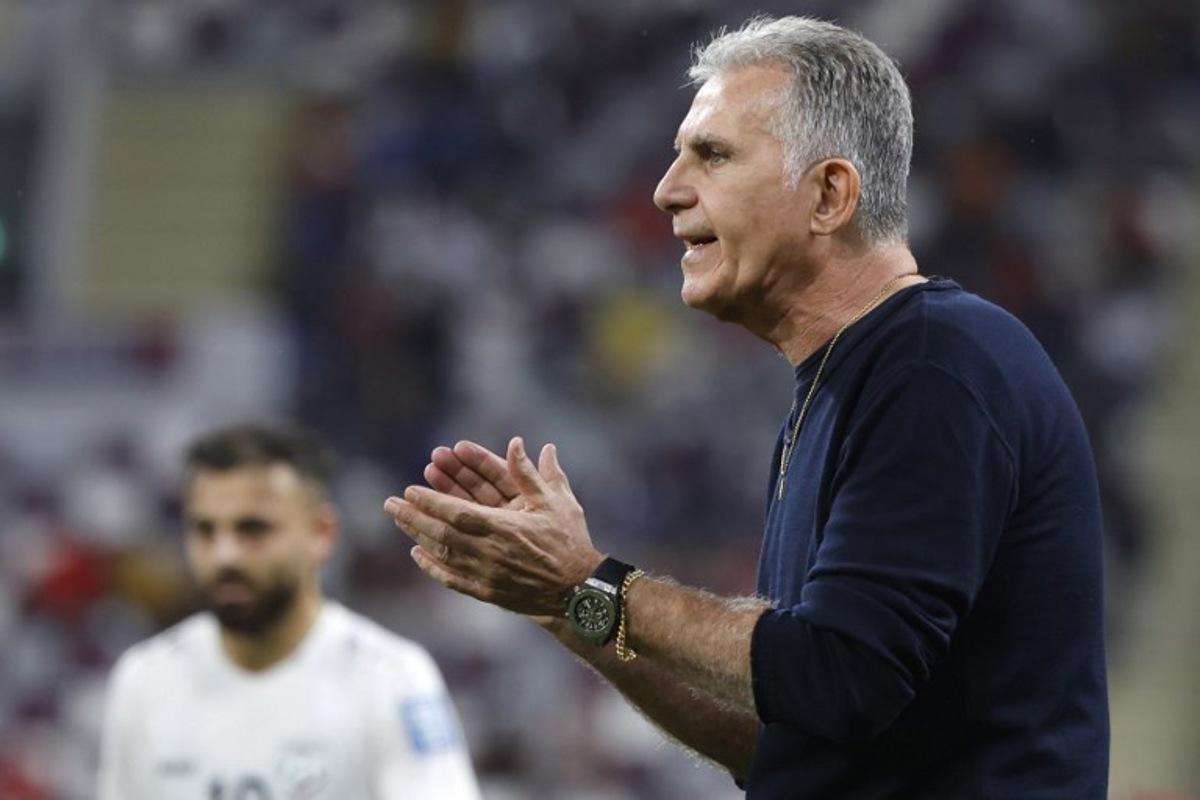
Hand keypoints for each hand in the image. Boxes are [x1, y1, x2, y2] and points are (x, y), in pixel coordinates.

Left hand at [385, 437, 604, 615]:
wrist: (579, 591)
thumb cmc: (569, 542)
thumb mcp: (556, 502)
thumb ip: (532, 474)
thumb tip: (518, 443)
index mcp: (505, 528)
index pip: (458, 512)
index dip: (431, 501)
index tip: (410, 490)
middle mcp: (490, 552)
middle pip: (441, 533)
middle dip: (413, 516)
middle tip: (390, 504)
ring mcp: (486, 574)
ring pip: (443, 554)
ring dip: (418, 535)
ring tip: (400, 520)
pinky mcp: (487, 592)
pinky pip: (452, 579)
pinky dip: (432, 566)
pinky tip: (417, 553)